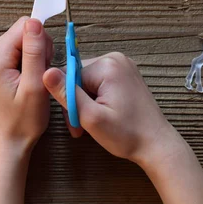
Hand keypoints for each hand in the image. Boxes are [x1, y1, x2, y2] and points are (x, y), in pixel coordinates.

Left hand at [0, 17, 52, 151]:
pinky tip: (28, 81)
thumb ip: (35, 52)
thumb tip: (35, 21)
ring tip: (33, 81)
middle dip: (39, 50)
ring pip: (24, 40)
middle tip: (39, 77)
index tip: (43, 66)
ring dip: (36, 57)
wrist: (8, 141)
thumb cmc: (23, 120)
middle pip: (25, 31)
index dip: (42, 43)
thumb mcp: (34, 86)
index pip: (26, 25)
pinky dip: (29, 63)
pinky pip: (19, 50)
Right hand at [43, 52, 179, 164]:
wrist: (157, 145)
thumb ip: (67, 94)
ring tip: (92, 125)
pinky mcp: (125, 75)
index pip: (68, 75)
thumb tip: (45, 72)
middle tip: (82, 127)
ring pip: (87, 82)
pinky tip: (102, 116)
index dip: (67, 100)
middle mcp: (115, 58)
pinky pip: (99, 83)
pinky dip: (96, 100)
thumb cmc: (127, 135)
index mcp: (107, 65)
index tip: (75, 123)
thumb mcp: (91, 117)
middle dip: (76, 103)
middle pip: (78, 77)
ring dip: (85, 103)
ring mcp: (122, 65)